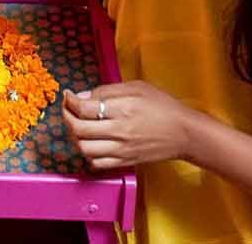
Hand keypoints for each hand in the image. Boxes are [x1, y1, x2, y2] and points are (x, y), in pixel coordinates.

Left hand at [62, 82, 192, 169]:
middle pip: (80, 130)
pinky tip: (90, 142)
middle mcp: (119, 132)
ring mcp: (122, 150)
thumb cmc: (162, 106)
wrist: (184, 133)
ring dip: (75, 137)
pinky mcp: (125, 162)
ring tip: (77, 125)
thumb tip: (83, 96)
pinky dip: (88, 154)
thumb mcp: (136, 87)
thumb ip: (108, 91)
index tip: (68, 95)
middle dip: (67, 117)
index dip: (70, 101)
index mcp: (122, 110)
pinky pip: (97, 163)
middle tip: (67, 109)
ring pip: (85, 149)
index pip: (85, 108)